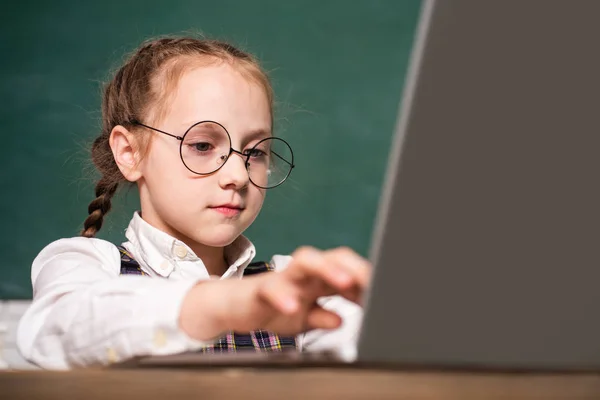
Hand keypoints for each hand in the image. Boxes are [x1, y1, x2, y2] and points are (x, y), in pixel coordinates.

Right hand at [179, 246, 370, 340]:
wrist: (233, 306)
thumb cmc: (272, 307)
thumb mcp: (304, 319)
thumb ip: (324, 316)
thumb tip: (342, 320)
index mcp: (318, 280)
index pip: (348, 271)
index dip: (366, 280)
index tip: (384, 295)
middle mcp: (305, 274)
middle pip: (333, 257)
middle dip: (356, 268)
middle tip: (374, 283)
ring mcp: (284, 277)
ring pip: (306, 261)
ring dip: (328, 270)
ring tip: (345, 284)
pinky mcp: (262, 287)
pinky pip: (273, 288)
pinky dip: (283, 296)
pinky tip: (293, 307)